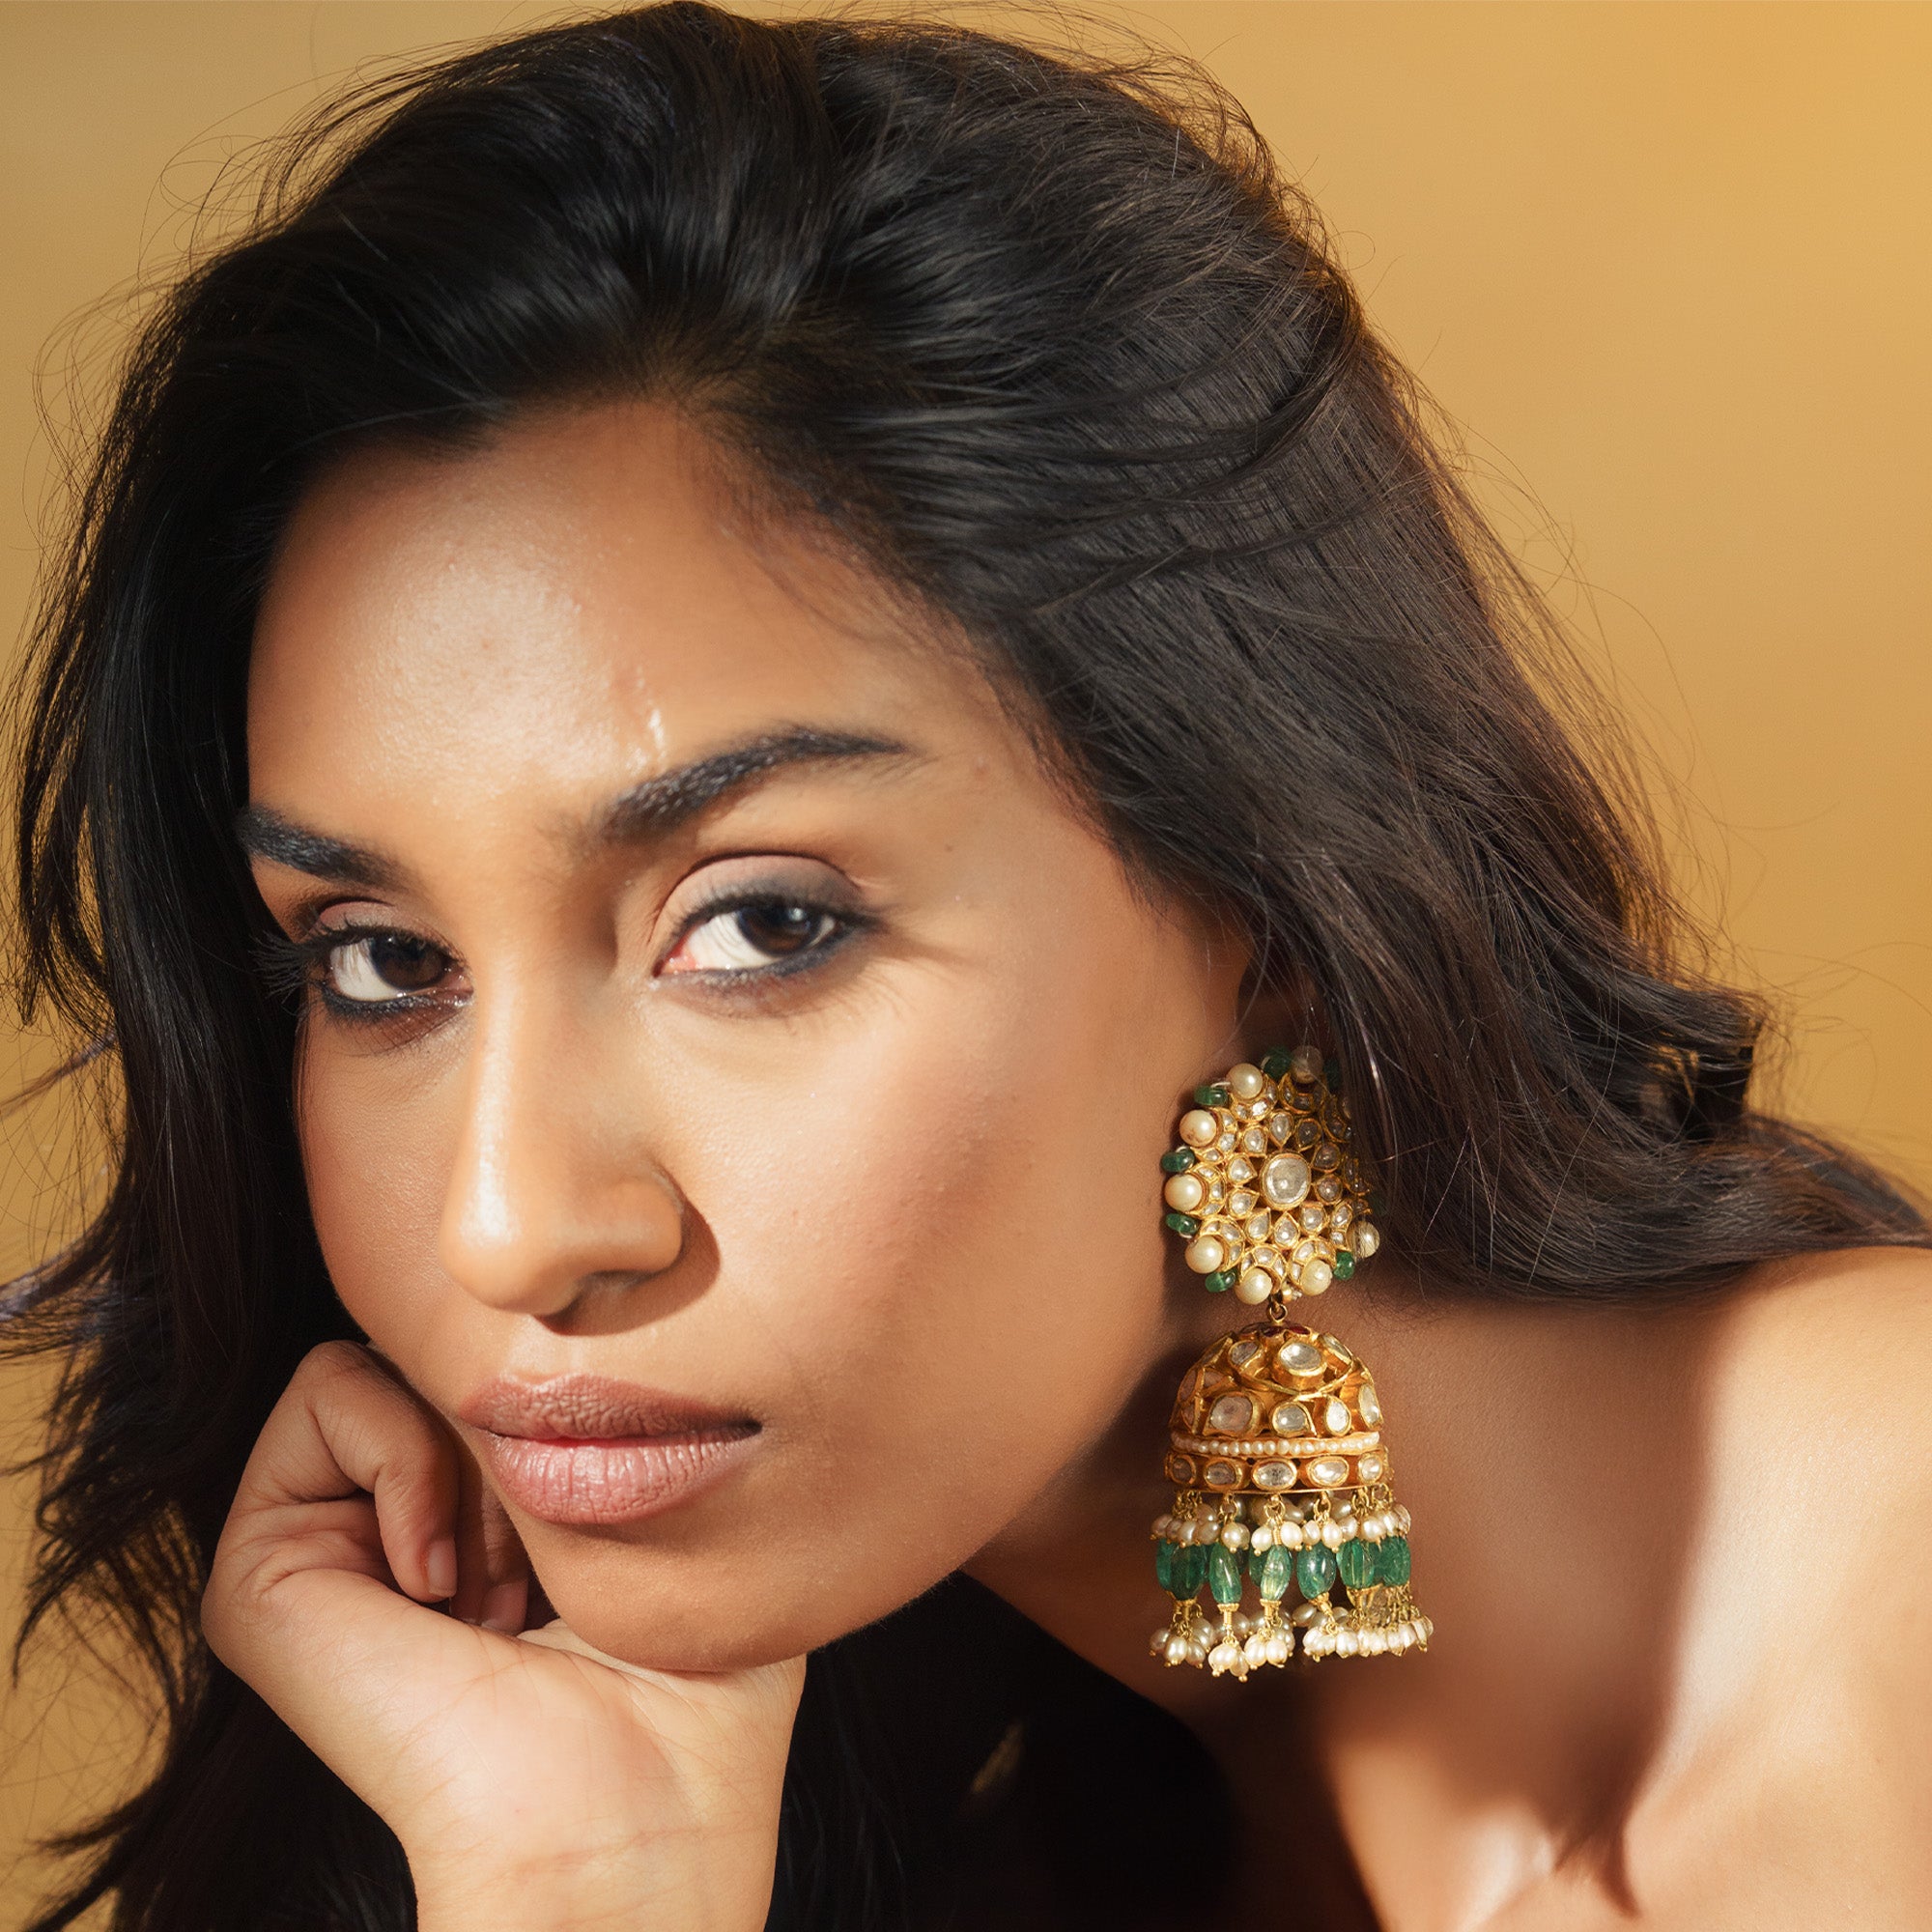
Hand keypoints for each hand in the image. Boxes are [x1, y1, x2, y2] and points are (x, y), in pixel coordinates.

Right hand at [202, 1342, 803, 1931]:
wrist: (637, 1817)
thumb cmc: (694, 1680)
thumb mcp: (681, 1499)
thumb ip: (632, 1396)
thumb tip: (594, 1289)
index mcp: (471, 1518)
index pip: (486, 1353)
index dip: (553, 1383)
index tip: (598, 1506)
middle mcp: (386, 1526)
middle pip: (436, 1347)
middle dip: (513, 1422)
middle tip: (550, 1564)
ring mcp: (317, 1547)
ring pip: (384, 1360)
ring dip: (470, 1450)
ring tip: (507, 1580)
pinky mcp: (258, 1571)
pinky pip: (327, 1391)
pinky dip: (409, 1457)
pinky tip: (449, 1580)